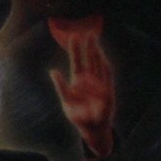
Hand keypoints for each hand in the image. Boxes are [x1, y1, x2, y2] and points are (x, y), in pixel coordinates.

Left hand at [50, 32, 115, 156]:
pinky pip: (107, 77)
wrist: (92, 129)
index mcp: (78, 81)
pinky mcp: (108, 91)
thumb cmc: (79, 116)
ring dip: (97, 53)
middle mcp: (90, 80)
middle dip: (89, 46)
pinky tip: (102, 58)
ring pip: (98, 64)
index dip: (75, 49)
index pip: (77, 61)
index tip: (73, 36)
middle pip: (89, 59)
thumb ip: (61, 87)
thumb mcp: (66, 101)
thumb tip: (53, 71)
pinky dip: (105, 68)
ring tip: (94, 41)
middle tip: (87, 31)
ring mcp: (100, 84)